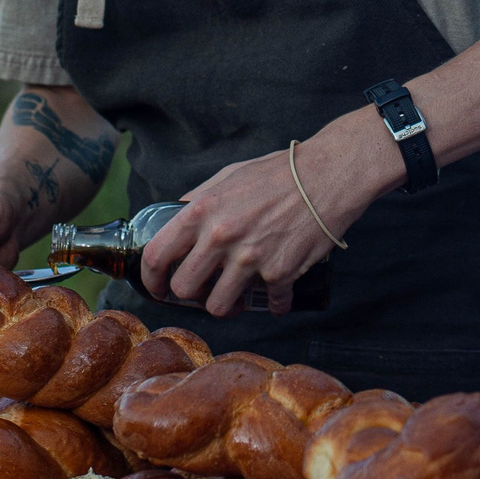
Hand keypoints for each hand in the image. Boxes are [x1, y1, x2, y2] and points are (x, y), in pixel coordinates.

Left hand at [141, 125, 388, 316]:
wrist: (328, 173)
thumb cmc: (279, 172)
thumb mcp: (229, 176)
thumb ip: (199, 199)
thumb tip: (176, 217)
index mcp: (202, 211)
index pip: (157, 254)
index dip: (150, 279)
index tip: (158, 287)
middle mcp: (221, 237)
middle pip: (184, 288)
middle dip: (190, 295)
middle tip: (202, 291)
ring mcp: (250, 258)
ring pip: (218, 306)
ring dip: (226, 306)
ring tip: (235, 298)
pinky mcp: (280, 272)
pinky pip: (269, 304)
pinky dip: (274, 304)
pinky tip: (278, 295)